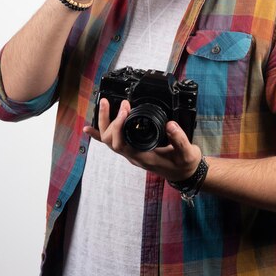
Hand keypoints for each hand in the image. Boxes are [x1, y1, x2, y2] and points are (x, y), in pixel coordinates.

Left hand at [83, 99, 201, 182]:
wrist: (184, 172)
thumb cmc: (184, 164)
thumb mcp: (187, 152)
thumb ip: (179, 139)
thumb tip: (170, 124)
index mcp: (143, 157)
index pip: (122, 143)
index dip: (119, 125)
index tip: (126, 109)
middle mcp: (133, 156)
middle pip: (110, 140)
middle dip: (111, 120)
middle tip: (121, 103)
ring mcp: (131, 153)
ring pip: (109, 140)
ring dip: (104, 122)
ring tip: (105, 103)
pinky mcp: (133, 148)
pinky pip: (112, 142)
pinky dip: (99, 134)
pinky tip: (89, 128)